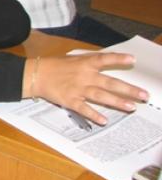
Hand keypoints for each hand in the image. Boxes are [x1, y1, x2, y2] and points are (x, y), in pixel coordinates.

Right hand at [31, 53, 147, 124]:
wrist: (35, 75)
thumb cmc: (54, 66)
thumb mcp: (73, 59)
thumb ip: (90, 61)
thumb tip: (106, 61)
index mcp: (85, 63)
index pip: (104, 59)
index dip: (118, 58)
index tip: (132, 59)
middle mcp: (84, 76)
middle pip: (110, 83)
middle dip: (128, 89)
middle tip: (144, 95)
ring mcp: (78, 89)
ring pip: (101, 96)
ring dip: (117, 102)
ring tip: (131, 107)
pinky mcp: (70, 100)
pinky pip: (84, 109)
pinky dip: (94, 115)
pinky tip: (104, 120)